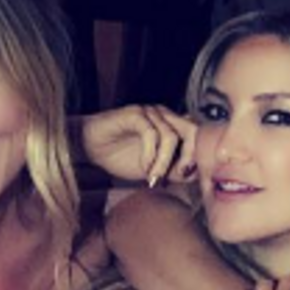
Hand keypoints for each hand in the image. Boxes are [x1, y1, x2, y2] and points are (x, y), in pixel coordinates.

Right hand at [77, 105, 196, 185]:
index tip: (187, 176)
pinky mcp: (135, 113)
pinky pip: (151, 133)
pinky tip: (144, 167)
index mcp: (174, 126)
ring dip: (164, 162)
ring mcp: (151, 113)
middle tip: (179, 174)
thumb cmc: (121, 156)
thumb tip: (194, 175)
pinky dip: (150, 155)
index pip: (199, 136)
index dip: (198, 156)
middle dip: (189, 156)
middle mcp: (166, 116)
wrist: (90, 148)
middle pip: (193, 131)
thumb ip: (174, 170)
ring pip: (171, 136)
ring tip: (153, 176)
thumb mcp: (154, 169)